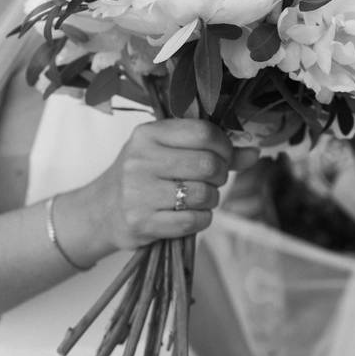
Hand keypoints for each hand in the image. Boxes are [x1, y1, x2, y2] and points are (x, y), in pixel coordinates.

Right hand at [88, 119, 258, 249]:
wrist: (99, 211)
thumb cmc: (142, 176)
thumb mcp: (168, 153)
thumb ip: (212, 151)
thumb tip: (255, 153)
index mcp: (148, 134)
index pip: (204, 133)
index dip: (224, 146)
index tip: (222, 156)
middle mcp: (140, 160)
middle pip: (207, 165)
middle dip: (218, 176)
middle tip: (210, 181)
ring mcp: (139, 192)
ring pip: (203, 195)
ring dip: (210, 200)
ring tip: (197, 198)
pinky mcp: (142, 222)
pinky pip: (193, 221)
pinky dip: (200, 220)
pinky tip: (189, 215)